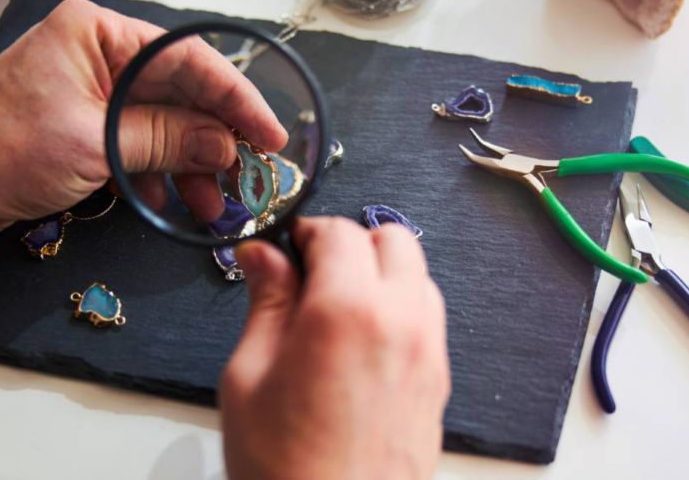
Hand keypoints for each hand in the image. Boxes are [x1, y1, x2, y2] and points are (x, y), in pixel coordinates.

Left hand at [0, 0, 285, 335]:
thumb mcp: (96, 144)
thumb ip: (168, 140)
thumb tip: (226, 144)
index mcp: (97, 34)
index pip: (188, 59)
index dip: (236, 99)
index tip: (269, 133)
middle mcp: (98, 54)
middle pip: (181, 92)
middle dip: (215, 139)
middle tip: (249, 174)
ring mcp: (92, 90)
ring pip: (164, 123)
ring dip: (192, 165)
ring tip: (214, 203)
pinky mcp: (86, 124)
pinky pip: (139, 143)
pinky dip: (160, 174)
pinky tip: (175, 202)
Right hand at [221, 218, 450, 479]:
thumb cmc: (282, 466)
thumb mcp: (249, 376)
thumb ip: (266, 302)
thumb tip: (263, 255)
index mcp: (348, 312)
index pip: (339, 233)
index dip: (307, 233)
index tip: (286, 250)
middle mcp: (402, 321)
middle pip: (393, 239)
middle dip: (353, 245)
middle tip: (312, 275)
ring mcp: (429, 352)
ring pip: (418, 275)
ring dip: (382, 274)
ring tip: (338, 311)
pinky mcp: (440, 381)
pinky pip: (428, 317)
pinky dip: (401, 309)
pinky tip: (362, 344)